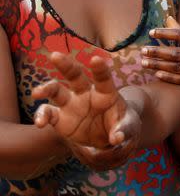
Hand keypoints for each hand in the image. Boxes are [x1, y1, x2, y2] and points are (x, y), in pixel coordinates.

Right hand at [32, 53, 140, 170]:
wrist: (107, 139)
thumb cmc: (121, 126)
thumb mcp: (128, 128)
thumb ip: (123, 130)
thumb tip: (117, 139)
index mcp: (106, 92)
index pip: (103, 78)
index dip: (100, 69)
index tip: (96, 59)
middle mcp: (86, 93)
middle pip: (75, 75)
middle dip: (65, 65)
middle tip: (55, 56)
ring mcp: (71, 104)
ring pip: (56, 90)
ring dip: (46, 89)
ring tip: (37, 93)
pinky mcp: (59, 117)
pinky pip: (48, 113)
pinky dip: (42, 116)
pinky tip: (40, 123)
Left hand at [142, 17, 179, 90]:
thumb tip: (167, 18)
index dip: (166, 33)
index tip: (151, 33)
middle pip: (177, 53)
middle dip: (157, 52)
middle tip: (142, 50)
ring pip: (177, 67)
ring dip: (158, 65)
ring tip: (144, 62)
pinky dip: (169, 77)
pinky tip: (157, 73)